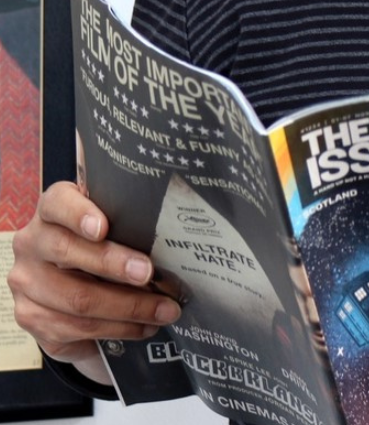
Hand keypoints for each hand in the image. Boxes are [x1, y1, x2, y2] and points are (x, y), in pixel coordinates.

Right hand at [7, 182, 180, 385]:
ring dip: (128, 307)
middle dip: (114, 264)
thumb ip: (131, 226)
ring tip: (164, 310)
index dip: (79, 214)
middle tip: (149, 273)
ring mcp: (27, 283)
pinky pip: (76, 328)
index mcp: (53, 211)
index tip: (103, 227)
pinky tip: (143, 327)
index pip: (58, 203)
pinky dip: (118, 329)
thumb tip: (178, 239)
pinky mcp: (31, 317)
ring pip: (77, 298)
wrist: (74, 297)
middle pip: (67, 252)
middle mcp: (32, 243)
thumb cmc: (105, 252)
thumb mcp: (117, 232)